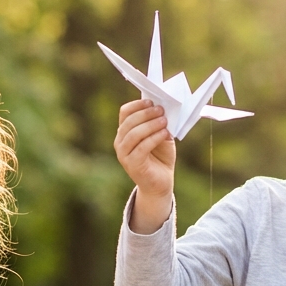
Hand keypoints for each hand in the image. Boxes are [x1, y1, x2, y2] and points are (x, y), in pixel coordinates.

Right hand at [113, 99, 174, 232]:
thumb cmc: (160, 157)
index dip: (137, 105)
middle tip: (161, 110)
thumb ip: (159, 124)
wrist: (160, 183)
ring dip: (150, 124)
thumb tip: (163, 110)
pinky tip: (164, 133)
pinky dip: (154, 138)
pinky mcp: (132, 164)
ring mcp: (124, 154)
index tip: (152, 101)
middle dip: (146, 114)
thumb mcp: (161, 136)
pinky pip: (142, 147)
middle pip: (129, 122)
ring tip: (165, 121)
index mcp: (125, 132)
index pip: (125, 113)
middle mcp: (120, 142)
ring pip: (134, 134)